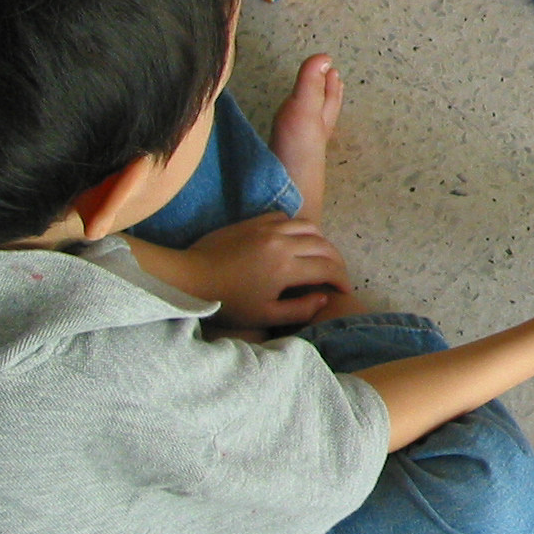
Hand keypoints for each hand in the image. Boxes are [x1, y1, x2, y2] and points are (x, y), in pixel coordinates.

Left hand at [175, 214, 351, 327]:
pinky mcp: (254, 221)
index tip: (344, 290)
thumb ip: (298, 309)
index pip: (328, 269)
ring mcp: (269, 228)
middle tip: (337, 275)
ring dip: (320, 241)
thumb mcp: (263, 315)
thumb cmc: (226, 303)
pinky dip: (297, 228)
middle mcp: (283, 242)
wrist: (188, 278)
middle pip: (323, 245)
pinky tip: (293, 240)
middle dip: (336, 261)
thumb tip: (323, 299)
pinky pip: (286, 218)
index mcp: (286, 268)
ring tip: (320, 255)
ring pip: (309, 226)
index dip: (342, 280)